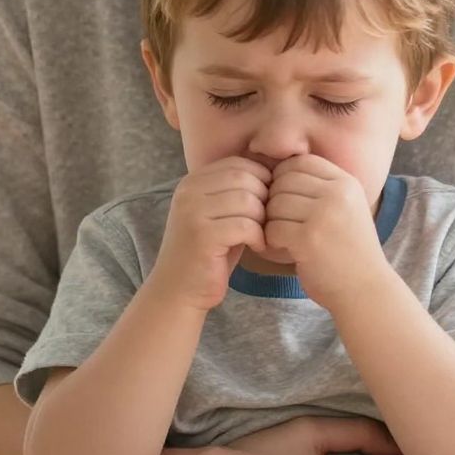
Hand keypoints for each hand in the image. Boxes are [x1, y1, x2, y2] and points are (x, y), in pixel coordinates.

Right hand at [150, 156, 270, 311]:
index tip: (268, 203)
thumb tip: (275, 172)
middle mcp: (188, 192)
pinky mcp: (203, 236)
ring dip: (262, 219)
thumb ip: (236, 192)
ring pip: (247, 200)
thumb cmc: (209, 254)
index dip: (261, 179)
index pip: (238, 163)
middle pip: (245, 178)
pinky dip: (258, 237)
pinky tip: (257, 247)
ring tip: (261, 235)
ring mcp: (193, 213)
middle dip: (265, 199)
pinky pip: (246, 225)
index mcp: (192, 182)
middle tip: (267, 221)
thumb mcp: (220, 215)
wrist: (179, 291)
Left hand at [262, 155, 386, 307]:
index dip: (284, 178)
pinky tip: (283, 248)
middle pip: (284, 181)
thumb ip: (320, 188)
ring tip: (283, 235)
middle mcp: (338, 194)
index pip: (300, 162)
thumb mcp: (345, 208)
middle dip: (275, 201)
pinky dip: (272, 240)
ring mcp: (324, 215)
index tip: (287, 200)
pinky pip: (273, 228)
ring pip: (275, 204)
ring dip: (271, 221)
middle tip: (281, 221)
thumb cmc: (349, 250)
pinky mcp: (309, 239)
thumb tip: (277, 170)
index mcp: (346, 182)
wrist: (365, 289)